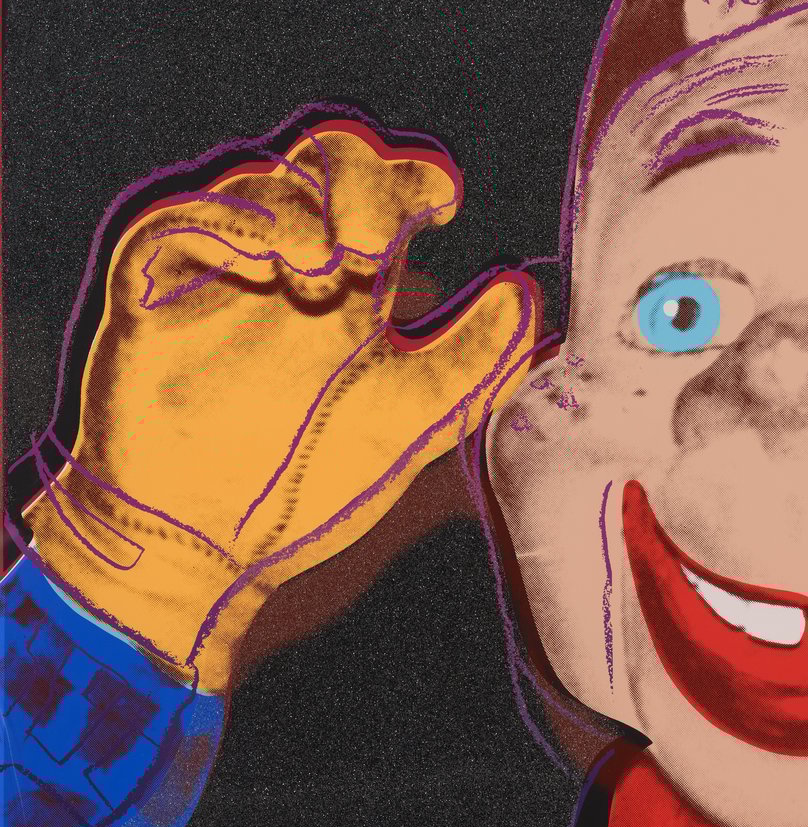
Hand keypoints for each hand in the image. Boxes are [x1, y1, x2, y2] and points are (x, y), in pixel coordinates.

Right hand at [23, 121, 538, 689]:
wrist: (210, 548)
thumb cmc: (312, 488)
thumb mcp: (413, 422)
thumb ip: (474, 362)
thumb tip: (526, 293)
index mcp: (356, 293)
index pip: (389, 199)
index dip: (418, 180)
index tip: (446, 201)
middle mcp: (292, 271)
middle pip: (325, 168)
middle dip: (360, 182)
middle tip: (377, 240)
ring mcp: (223, 276)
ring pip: (259, 187)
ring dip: (299, 212)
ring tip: (325, 271)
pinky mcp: (152, 290)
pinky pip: (178, 222)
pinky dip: (227, 225)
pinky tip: (267, 260)